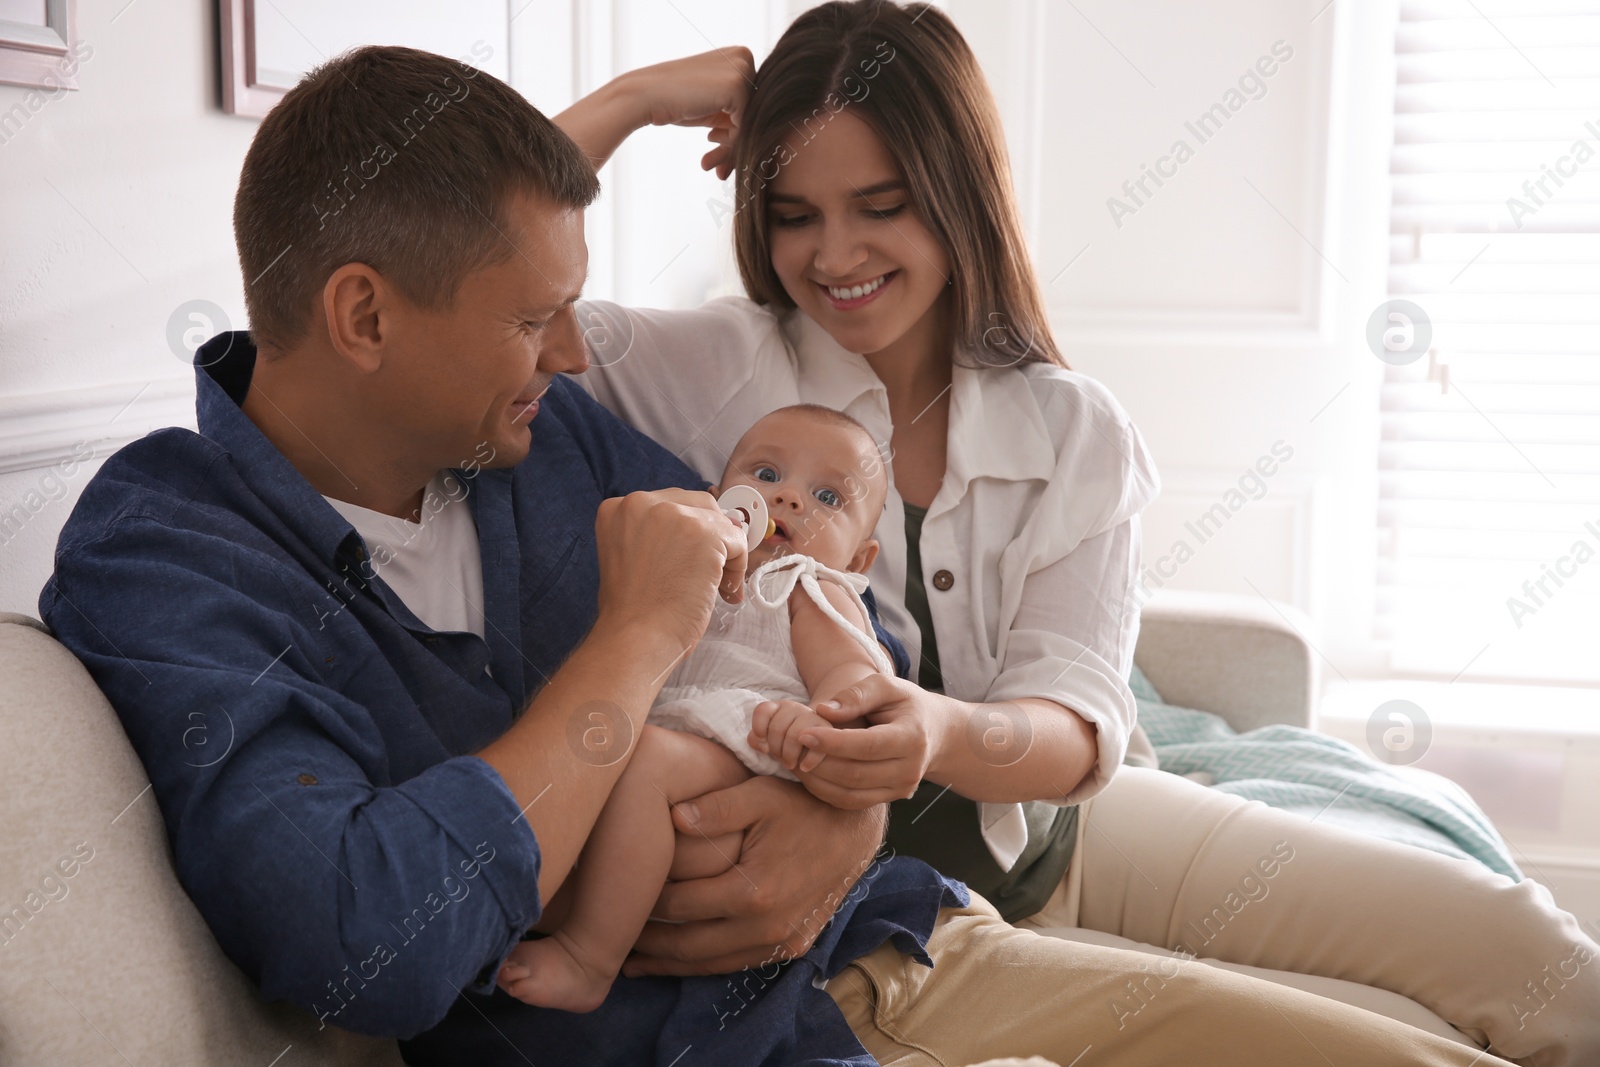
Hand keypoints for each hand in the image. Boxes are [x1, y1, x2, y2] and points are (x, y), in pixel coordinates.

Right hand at [594, 489, 748, 655]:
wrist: (636, 638)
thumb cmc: (633, 612)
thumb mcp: (630, 557)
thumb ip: (658, 537)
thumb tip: (710, 531)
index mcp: (618, 509)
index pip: (669, 504)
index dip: (687, 532)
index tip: (690, 558)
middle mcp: (641, 503)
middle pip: (697, 505)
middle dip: (710, 537)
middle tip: (710, 572)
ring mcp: (673, 515)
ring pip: (720, 523)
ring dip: (725, 554)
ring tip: (717, 586)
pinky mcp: (704, 532)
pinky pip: (737, 542)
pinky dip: (737, 567)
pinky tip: (723, 590)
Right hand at [619, 48, 753, 178]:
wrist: (645, 96)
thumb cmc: (673, 102)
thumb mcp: (711, 106)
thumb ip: (735, 113)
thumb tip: (760, 137)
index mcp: (739, 56)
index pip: (752, 102)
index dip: (737, 132)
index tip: (719, 153)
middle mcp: (745, 56)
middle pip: (755, 113)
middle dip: (735, 144)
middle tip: (718, 169)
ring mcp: (743, 70)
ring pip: (752, 122)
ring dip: (732, 150)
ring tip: (709, 166)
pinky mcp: (738, 87)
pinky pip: (745, 127)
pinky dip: (730, 147)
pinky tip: (707, 156)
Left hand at [624, 776, 885, 975]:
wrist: (857, 829)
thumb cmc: (805, 804)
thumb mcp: (761, 794)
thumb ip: (716, 806)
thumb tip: (671, 818)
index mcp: (754, 890)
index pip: (680, 904)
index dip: (644, 901)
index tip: (616, 895)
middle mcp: (767, 926)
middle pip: (689, 944)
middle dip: (648, 942)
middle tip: (612, 935)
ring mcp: (781, 942)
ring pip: (711, 964)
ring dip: (671, 963)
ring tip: (633, 958)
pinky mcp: (791, 947)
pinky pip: (737, 964)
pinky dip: (704, 965)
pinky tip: (678, 960)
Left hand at [749, 699, 837, 772]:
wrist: (820, 746)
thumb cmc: (789, 745)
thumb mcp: (771, 741)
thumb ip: (758, 740)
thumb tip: (761, 744)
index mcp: (779, 708)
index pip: (762, 710)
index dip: (759, 729)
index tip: (764, 746)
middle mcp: (796, 708)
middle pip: (776, 728)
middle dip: (775, 748)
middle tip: (780, 759)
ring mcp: (812, 717)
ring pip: (794, 736)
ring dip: (789, 755)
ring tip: (790, 764)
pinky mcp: (828, 730)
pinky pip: (815, 746)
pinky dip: (808, 760)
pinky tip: (804, 767)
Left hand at [791, 675, 956, 808]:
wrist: (933, 733)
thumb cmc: (905, 704)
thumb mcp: (887, 686)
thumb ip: (857, 694)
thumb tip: (823, 711)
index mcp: (912, 738)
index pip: (867, 745)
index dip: (832, 742)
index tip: (803, 733)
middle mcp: (909, 769)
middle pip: (855, 773)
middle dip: (819, 762)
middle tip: (792, 747)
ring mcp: (900, 789)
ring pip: (849, 793)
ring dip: (817, 779)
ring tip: (795, 759)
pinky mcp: (888, 799)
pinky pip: (850, 802)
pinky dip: (824, 790)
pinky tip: (809, 773)